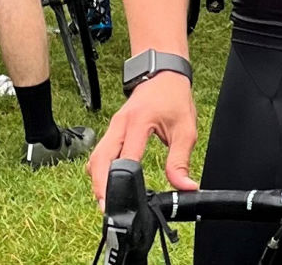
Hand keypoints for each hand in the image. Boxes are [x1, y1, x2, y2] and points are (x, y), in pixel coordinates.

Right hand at [88, 72, 197, 206]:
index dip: (123, 182)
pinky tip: (108, 181)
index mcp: (139, 121)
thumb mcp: (185, 128)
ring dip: (98, 179)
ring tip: (107, 200)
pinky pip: (100, 152)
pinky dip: (100, 168)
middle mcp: (120, 123)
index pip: (125, 158)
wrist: (165, 73)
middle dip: (100, 186)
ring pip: (95, 157)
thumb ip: (181, 160)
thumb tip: (185, 186)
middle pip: (99, 160)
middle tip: (108, 208)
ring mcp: (113, 125)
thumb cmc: (175, 97)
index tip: (125, 202)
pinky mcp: (112, 128)